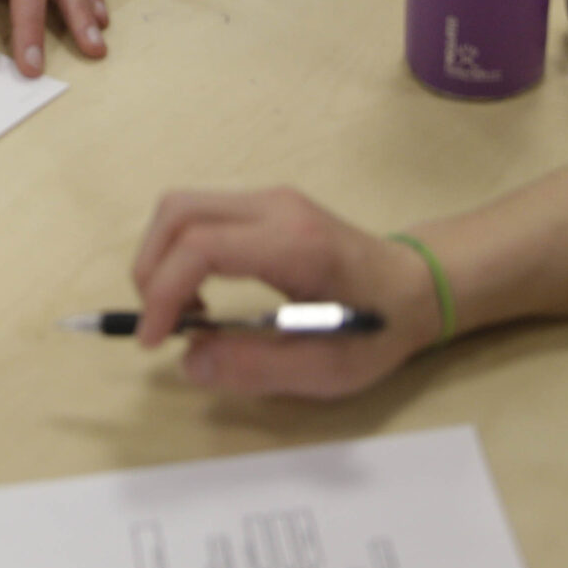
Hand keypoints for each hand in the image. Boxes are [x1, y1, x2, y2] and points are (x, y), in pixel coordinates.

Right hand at [131, 188, 444, 397]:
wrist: (416, 285)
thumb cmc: (378, 328)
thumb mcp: (327, 368)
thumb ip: (256, 367)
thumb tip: (189, 360)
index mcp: (294, 244)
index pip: (201, 246)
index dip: (163, 292)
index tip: (155, 340)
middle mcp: (275, 206)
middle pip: (178, 212)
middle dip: (151, 270)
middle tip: (161, 326)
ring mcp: (268, 199)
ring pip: (181, 208)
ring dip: (162, 260)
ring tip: (185, 314)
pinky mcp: (263, 206)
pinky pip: (200, 216)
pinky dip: (180, 253)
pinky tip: (201, 295)